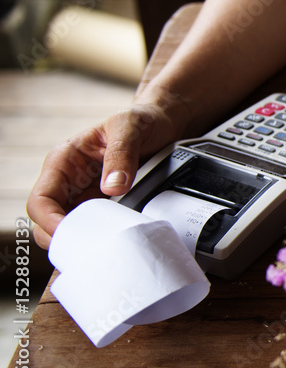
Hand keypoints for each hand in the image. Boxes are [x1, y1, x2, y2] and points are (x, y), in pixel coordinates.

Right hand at [26, 103, 179, 248]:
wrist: (163, 124)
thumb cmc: (141, 120)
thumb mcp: (130, 126)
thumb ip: (122, 153)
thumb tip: (113, 186)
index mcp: (64, 161)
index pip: (40, 200)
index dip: (49, 221)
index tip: (70, 233)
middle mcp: (69, 181)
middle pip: (47, 223)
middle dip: (62, 238)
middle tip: (90, 247)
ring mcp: (86, 196)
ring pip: (69, 230)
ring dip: (82, 241)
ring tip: (105, 245)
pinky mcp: (104, 205)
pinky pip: (94, 228)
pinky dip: (99, 238)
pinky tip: (115, 242)